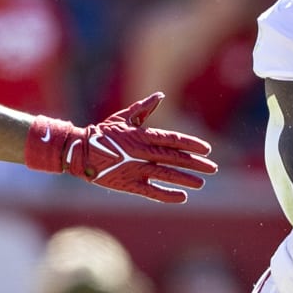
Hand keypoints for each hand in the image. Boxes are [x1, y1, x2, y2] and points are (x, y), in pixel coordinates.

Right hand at [25, 93, 218, 203]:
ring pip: (166, 174)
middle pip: (175, 158)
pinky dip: (167, 195)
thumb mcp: (123, 117)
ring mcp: (135, 168)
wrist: (79, 151)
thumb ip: (143, 108)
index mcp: (142, 135)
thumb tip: (159, 95)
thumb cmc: (103, 133)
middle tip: (213, 168)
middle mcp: (142, 152)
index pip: (173, 140)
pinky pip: (151, 191)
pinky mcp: (128, 183)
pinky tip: (182, 198)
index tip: (207, 150)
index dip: (192, 145)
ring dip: (186, 179)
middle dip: (196, 163)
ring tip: (201, 183)